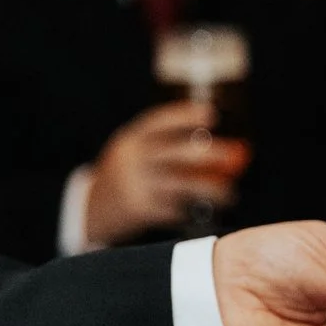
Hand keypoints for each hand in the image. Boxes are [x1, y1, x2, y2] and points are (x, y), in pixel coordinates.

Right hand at [85, 100, 250, 245]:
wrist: (90, 210)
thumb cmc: (126, 177)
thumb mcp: (133, 154)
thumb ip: (164, 148)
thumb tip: (219, 147)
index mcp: (129, 140)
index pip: (157, 122)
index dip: (184, 116)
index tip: (211, 113)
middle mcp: (131, 160)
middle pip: (176, 152)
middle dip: (210, 154)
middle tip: (235, 154)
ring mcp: (134, 185)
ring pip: (181, 185)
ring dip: (211, 189)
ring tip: (230, 195)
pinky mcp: (139, 210)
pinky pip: (174, 209)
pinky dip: (193, 210)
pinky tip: (205, 212)